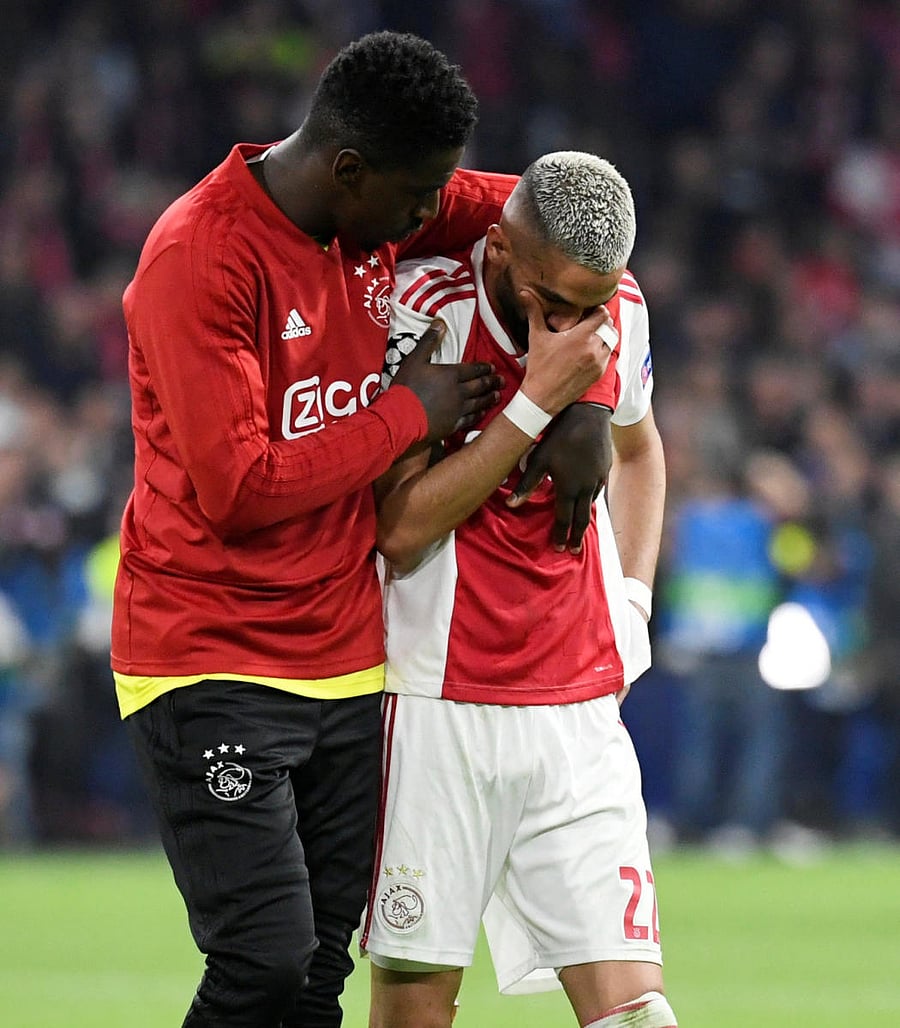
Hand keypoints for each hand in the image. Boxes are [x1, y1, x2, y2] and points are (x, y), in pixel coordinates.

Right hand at [391, 321, 502, 442]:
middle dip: (492, 382)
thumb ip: (429, 341)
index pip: (473, 369)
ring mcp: (458, 410)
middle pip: (480, 385)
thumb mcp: (414, 359)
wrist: (401, 418)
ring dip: (489, 398)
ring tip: (497, 396)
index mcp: (451, 374)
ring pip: (479, 402)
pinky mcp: (453, 425)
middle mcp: (459, 392)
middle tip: (501, 381)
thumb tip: (440, 323)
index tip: (492, 367)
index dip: (484, 368)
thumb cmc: (406, 388)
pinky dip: (479, 415)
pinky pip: (470, 419)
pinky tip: (483, 413)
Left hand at [507, 403, 612, 552]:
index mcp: (569, 488)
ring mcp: (598, 478)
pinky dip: (591, 500)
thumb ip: (526, 484)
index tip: (559, 548)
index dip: (561, 534)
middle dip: (577, 536)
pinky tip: (588, 500)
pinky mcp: (605, 468)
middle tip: (575, 551)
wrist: (589, 415)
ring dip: (585, 518)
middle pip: (581, 518)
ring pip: (591, 504)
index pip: (564, 518)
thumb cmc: (558, 436)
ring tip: (581, 528)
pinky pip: (598, 489)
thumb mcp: (538, 459)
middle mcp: (586, 488)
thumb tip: (511, 505)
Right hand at [516, 289, 613, 414]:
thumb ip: (534, 312)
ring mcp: (598, 362)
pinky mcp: (599, 374)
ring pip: (612, 341)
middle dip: (602, 323)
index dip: (598, 310)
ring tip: (591, 336)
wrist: (542, 397)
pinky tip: (590, 351)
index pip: (602, 314)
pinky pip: (608, 356)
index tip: (590, 310)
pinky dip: (602, 351)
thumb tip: (524, 293)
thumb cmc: (539, 367)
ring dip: (604, 337)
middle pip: (609, 326)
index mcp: (580, 336)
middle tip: (591, 322)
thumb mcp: (536, 337)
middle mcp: (593, 348)